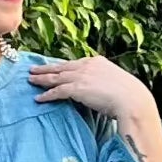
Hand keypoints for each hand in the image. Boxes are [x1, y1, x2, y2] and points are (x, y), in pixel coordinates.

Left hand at [32, 53, 161, 161]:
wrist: (131, 99)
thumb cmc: (128, 95)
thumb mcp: (114, 83)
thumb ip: (102, 83)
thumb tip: (98, 91)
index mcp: (96, 62)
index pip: (73, 63)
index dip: (61, 66)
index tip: (52, 67)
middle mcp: (86, 65)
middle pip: (61, 67)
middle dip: (46, 68)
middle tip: (33, 69)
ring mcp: (80, 76)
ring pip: (55, 77)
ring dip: (41, 79)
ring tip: (30, 80)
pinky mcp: (76, 88)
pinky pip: (57, 91)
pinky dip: (46, 95)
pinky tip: (38, 99)